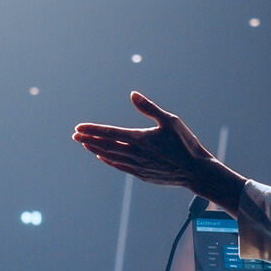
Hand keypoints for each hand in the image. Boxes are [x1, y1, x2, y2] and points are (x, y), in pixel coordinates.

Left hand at [74, 92, 244, 206]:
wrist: (195, 172)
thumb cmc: (185, 144)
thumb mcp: (170, 120)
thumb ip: (149, 108)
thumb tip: (133, 94)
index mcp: (139, 139)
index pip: (109, 133)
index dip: (92, 130)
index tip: (78, 128)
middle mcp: (135, 154)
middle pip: (105, 145)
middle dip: (88, 139)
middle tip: (75, 135)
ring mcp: (137, 166)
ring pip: (111, 157)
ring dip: (96, 149)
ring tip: (85, 144)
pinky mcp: (142, 175)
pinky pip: (120, 167)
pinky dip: (109, 161)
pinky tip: (103, 157)